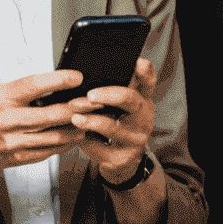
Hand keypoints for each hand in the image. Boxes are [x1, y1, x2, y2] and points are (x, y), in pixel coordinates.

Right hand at [0, 71, 93, 177]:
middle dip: (76, 107)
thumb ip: (24, 89)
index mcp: (2, 98)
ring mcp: (14, 142)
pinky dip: (65, 143)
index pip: (34, 85)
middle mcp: (7, 120)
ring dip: (76, 128)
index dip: (59, 80)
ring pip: (54, 135)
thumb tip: (56, 82)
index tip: (77, 77)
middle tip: (94, 101)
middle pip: (50, 114)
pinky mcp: (20, 157)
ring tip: (91, 119)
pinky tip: (75, 136)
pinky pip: (49, 150)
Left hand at [77, 58, 156, 184]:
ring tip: (75, 116)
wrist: (123, 161)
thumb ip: (114, 88)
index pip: (148, 81)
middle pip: (131, 100)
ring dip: (90, 120)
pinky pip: (100, 148)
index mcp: (142, 100)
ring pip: (112, 127)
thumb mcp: (121, 107)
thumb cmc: (118, 125)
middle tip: (90, 94)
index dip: (144, 71)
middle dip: (109, 95)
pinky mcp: (121, 158)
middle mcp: (143, 118)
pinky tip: (76, 134)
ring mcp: (134, 139)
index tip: (137, 62)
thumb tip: (88, 71)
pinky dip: (86, 140)